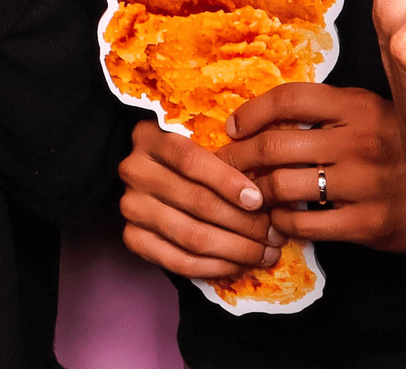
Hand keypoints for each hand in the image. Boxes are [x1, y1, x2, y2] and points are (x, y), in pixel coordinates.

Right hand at [117, 120, 282, 281]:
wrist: (150, 181)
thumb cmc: (187, 161)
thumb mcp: (200, 143)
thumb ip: (227, 156)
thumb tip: (272, 188)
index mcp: (150, 138)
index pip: (189, 160)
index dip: (227, 181)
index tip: (260, 200)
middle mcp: (134, 171)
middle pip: (196, 202)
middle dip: (244, 222)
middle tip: (274, 234)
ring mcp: (131, 207)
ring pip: (192, 235)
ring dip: (236, 249)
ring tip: (266, 253)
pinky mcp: (133, 239)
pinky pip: (179, 261)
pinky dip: (215, 266)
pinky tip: (240, 265)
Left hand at [222, 83, 405, 251]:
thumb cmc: (400, 149)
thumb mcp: (372, 113)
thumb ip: (328, 109)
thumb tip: (262, 114)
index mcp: (357, 107)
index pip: (289, 99)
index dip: (251, 112)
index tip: (233, 126)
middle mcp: (359, 142)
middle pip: (275, 145)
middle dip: (237, 157)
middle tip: (222, 165)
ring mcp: (364, 184)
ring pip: (283, 186)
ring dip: (257, 192)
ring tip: (249, 194)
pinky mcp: (368, 223)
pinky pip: (305, 224)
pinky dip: (282, 222)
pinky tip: (278, 218)